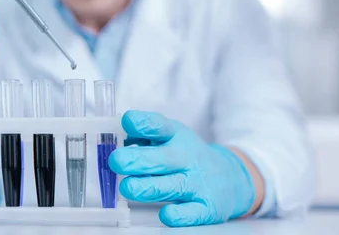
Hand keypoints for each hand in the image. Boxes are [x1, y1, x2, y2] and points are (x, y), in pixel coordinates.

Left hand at [109, 110, 256, 226]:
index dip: (143, 123)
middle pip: (161, 159)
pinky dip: (179, 215)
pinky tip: (165, 214)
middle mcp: (185, 157)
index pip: (158, 126)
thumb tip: (110, 136)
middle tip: (116, 161)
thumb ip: (139, 136)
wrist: (228, 178)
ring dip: (148, 187)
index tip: (127, 122)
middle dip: (138, 160)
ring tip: (127, 187)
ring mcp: (196, 182)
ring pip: (171, 186)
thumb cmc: (184, 155)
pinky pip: (191, 213)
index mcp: (173, 136)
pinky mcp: (206, 207)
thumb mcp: (166, 137)